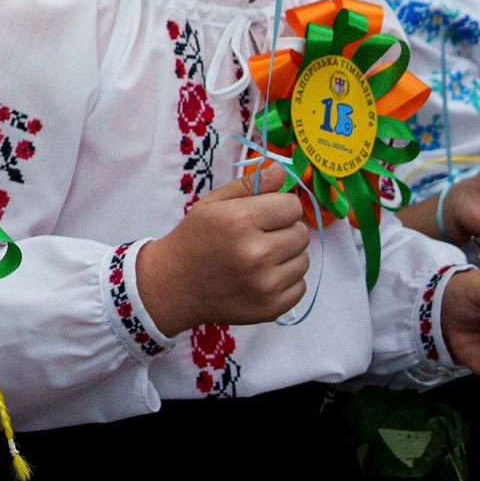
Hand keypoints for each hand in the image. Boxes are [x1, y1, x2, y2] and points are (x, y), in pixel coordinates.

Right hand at [132, 165, 310, 332]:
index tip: (264, 215)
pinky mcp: (272, 308)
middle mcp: (256, 253)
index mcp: (240, 221)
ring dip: (287, 257)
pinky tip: (263, 278)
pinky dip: (286, 281)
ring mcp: (266, 284)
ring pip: (304, 260)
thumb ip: (249, 185)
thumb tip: (282, 172)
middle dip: (285, 231)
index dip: (279, 207)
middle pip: (302, 233)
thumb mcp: (213, 204)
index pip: (292, 206)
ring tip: (260, 259)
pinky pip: (301, 286)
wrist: (174, 287)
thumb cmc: (195, 239)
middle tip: (260, 237)